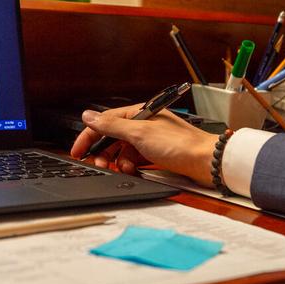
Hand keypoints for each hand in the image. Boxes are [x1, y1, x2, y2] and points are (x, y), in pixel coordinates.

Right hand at [70, 104, 217, 186]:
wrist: (206, 162)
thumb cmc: (179, 144)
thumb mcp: (139, 133)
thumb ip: (112, 125)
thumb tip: (89, 116)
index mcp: (138, 113)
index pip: (105, 122)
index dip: (89, 136)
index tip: (78, 151)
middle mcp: (142, 124)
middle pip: (112, 138)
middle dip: (104, 152)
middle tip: (100, 165)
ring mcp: (149, 140)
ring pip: (122, 151)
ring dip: (118, 161)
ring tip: (122, 169)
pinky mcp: (155, 154)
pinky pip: (134, 160)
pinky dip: (130, 166)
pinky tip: (134, 171)